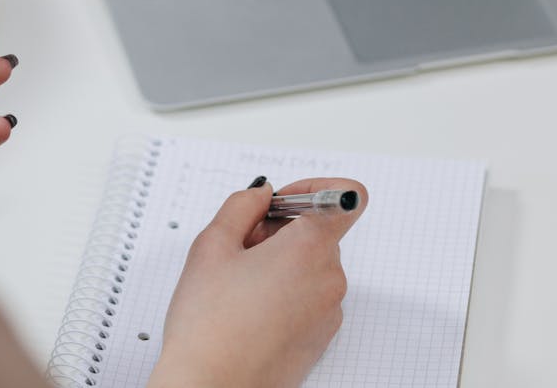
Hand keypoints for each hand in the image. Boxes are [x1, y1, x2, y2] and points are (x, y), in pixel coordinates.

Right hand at [148, 178, 367, 387]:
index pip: (346, 197)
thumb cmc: (210, 324)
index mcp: (310, 248)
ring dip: (279, 262)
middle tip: (240, 248)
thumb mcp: (213, 244)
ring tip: (237, 284)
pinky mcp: (321, 336)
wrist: (212, 386)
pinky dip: (284, 291)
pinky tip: (247, 307)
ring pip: (310, 265)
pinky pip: (308, 296)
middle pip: (318, 232)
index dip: (314, 189)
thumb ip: (241, 205)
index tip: (283, 200)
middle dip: (280, 230)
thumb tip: (261, 195)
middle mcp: (330, 278)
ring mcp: (329, 311)